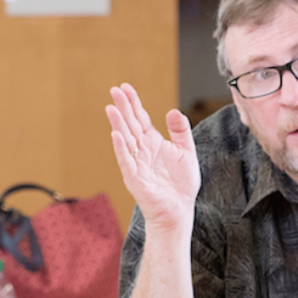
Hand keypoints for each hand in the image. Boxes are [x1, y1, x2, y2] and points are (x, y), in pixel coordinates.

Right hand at [105, 83, 199, 227]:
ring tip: (111, 108)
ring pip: (125, 140)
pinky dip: (121, 148)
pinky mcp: (135, 179)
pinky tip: (116, 135)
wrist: (180, 210)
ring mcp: (136, 164)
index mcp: (153, 142)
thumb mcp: (186, 152)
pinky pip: (126, 161)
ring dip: (118, 124)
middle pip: (130, 125)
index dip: (133, 103)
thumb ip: (180, 131)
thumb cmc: (181, 184)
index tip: (125, 87)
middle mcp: (142, 151)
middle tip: (114, 90)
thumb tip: (173, 111)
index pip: (140, 118)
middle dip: (122, 108)